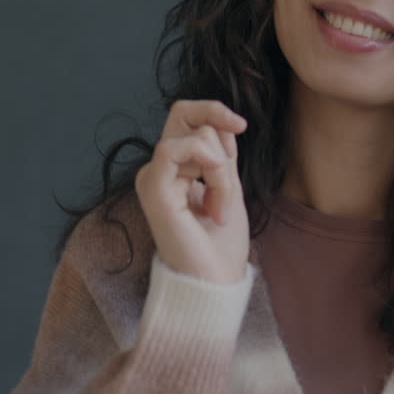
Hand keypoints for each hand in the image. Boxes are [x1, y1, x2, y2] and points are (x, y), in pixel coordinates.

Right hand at [134, 100, 249, 283]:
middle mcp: (159, 169)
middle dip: (217, 126)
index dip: (215, 112)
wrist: (214, 280)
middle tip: (230, 165)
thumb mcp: (228, 185)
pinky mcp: (152, 187)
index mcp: (175, 168)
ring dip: (221, 170)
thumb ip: (221, 153)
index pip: (188, 118)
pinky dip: (209, 168)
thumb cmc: (221, 243)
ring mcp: (152, 177)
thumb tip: (221, 122)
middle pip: (182, 112)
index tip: (241, 126)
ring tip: (220, 207)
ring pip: (196, 136)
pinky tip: (213, 203)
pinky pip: (176, 149)